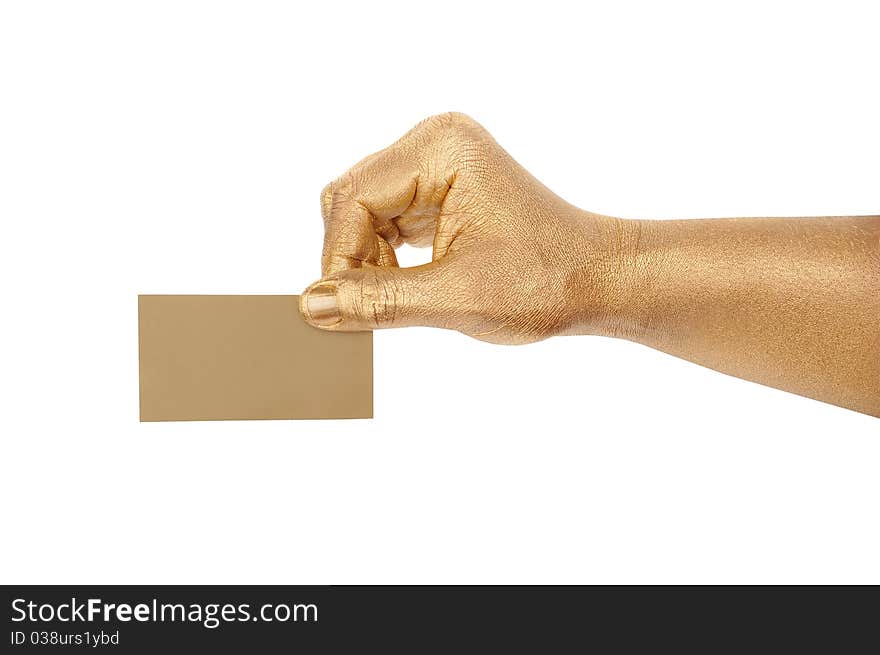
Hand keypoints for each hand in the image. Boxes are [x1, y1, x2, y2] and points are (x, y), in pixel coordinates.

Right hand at [300, 113, 624, 343]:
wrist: (597, 279)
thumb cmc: (547, 282)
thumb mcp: (458, 298)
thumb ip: (380, 301)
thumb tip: (312, 305)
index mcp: (441, 149)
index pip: (354, 199)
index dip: (338, 257)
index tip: (336, 308)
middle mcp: (435, 143)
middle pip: (351, 200)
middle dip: (350, 257)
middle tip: (362, 307)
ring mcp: (437, 163)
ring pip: (363, 212)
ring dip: (365, 260)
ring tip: (389, 300)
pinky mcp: (440, 187)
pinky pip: (386, 219)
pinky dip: (382, 257)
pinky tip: (401, 285)